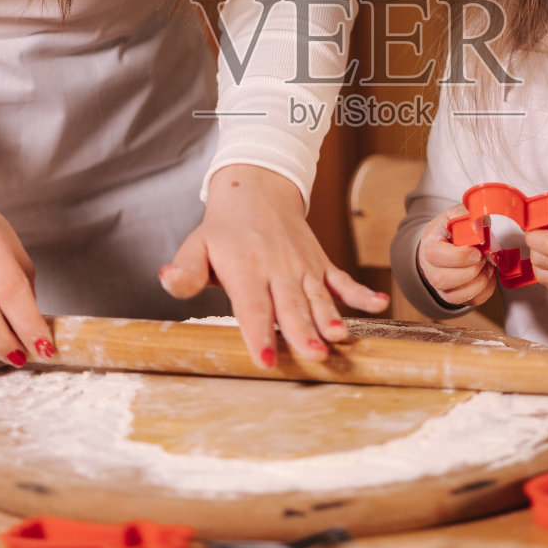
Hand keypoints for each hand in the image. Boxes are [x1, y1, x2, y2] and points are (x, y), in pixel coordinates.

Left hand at [159, 164, 388, 367]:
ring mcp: (303, 267)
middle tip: (313, 356)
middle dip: (302, 333)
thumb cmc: (225, 228)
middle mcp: (277, 269)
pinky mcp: (320, 264)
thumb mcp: (197, 245)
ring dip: (330, 318)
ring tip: (340, 338)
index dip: (259, 332)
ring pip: (318, 297)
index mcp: (245, 268)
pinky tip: (379, 305)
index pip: (252, 306)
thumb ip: (185, 269)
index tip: (265, 358)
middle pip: (291, 306)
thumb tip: (168, 280)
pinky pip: (343, 280)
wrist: (258, 189)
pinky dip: (361, 294)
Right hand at [415, 204, 497, 307]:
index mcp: (429, 246)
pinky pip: (471, 302)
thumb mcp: (455, 215)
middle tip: (483, 258)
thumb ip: (465, 214)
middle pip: (442, 280)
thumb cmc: (451, 230)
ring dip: (479, 282)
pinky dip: (485, 291)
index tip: (476, 252)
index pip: (435, 256)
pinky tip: (488, 275)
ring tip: (487, 266)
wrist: (447, 245)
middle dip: (470, 271)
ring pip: (456, 297)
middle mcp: (430, 270)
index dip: (458, 257)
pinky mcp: (455, 296)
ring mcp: (441, 287)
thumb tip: (482, 220)